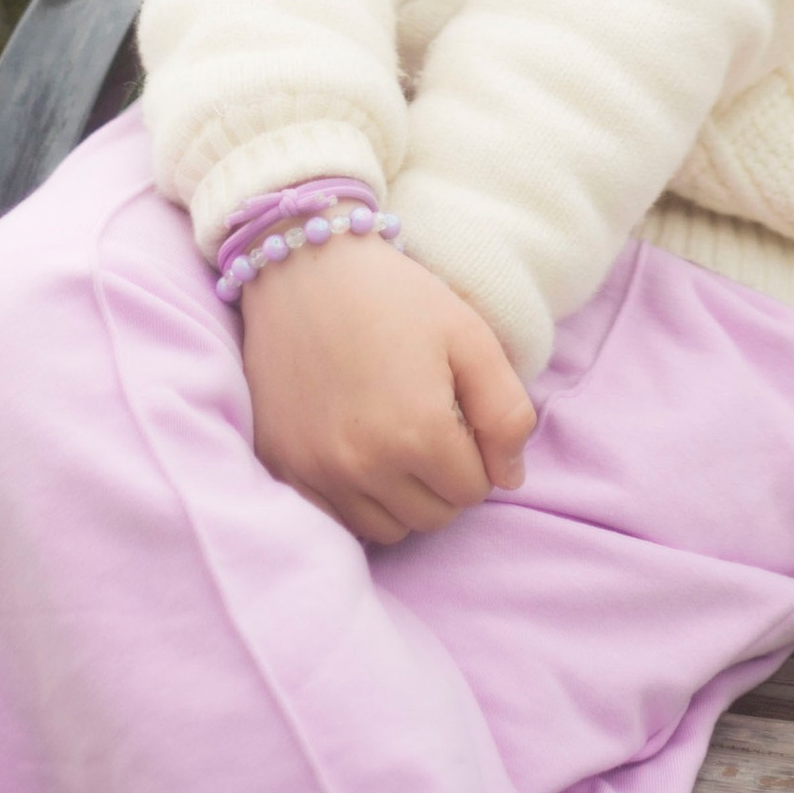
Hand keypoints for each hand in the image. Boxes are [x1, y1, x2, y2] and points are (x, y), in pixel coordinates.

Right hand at [239, 230, 536, 545]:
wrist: (306, 263)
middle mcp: (365, 464)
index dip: (477, 455)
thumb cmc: (394, 295)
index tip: (459, 416)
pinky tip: (358, 450)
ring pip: (386, 528)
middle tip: (431, 426)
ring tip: (395, 440)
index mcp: (418, 433)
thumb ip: (506, 412)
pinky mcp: (284, 466)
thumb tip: (509, 478)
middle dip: (444, 481)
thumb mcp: (469, 335)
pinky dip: (356, 498)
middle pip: (432, 517)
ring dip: (402, 497)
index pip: (473, 492)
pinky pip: (337, 519)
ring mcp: (318, 470)